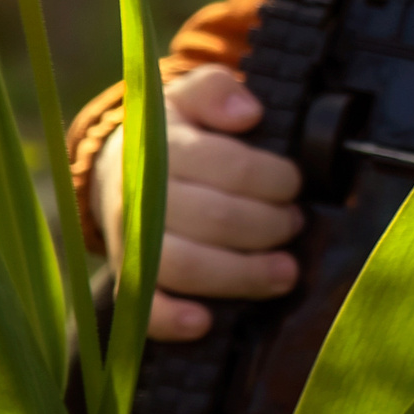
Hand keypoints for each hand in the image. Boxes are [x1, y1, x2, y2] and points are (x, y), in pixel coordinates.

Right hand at [91, 64, 303, 342]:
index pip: (223, 163)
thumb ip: (218, 91)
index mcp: (160, 145)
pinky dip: (171, 320)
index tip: (294, 183)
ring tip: (285, 273)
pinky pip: (142, 307)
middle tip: (295, 223)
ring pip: (182, 265)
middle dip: (268, 225)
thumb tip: (248, 113)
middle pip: (211, 217)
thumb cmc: (177, 132)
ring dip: (240, 274)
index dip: (270, 177)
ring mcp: (130, 239)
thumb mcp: (194, 96)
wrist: (118, 167)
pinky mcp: (128, 278)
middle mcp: (139, 194)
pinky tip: (205, 323)